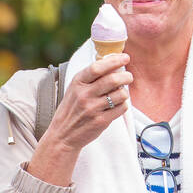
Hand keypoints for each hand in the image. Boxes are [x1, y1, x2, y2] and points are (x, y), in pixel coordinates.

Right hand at [27, 53, 131, 185]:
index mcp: (77, 83)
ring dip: (125, 92)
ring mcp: (92, 109)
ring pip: (120, 94)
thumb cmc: (71, 109)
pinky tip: (118, 105)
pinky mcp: (100, 121)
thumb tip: (113, 63)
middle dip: (126, 76)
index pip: (97, 67)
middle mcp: (84, 95)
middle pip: (112, 79)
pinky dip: (123, 105)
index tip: (125, 58)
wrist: (63, 135)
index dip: (114, 61)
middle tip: (129, 76)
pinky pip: (121, 108)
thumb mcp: (74, 89)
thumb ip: (90, 77)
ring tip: (121, 93)